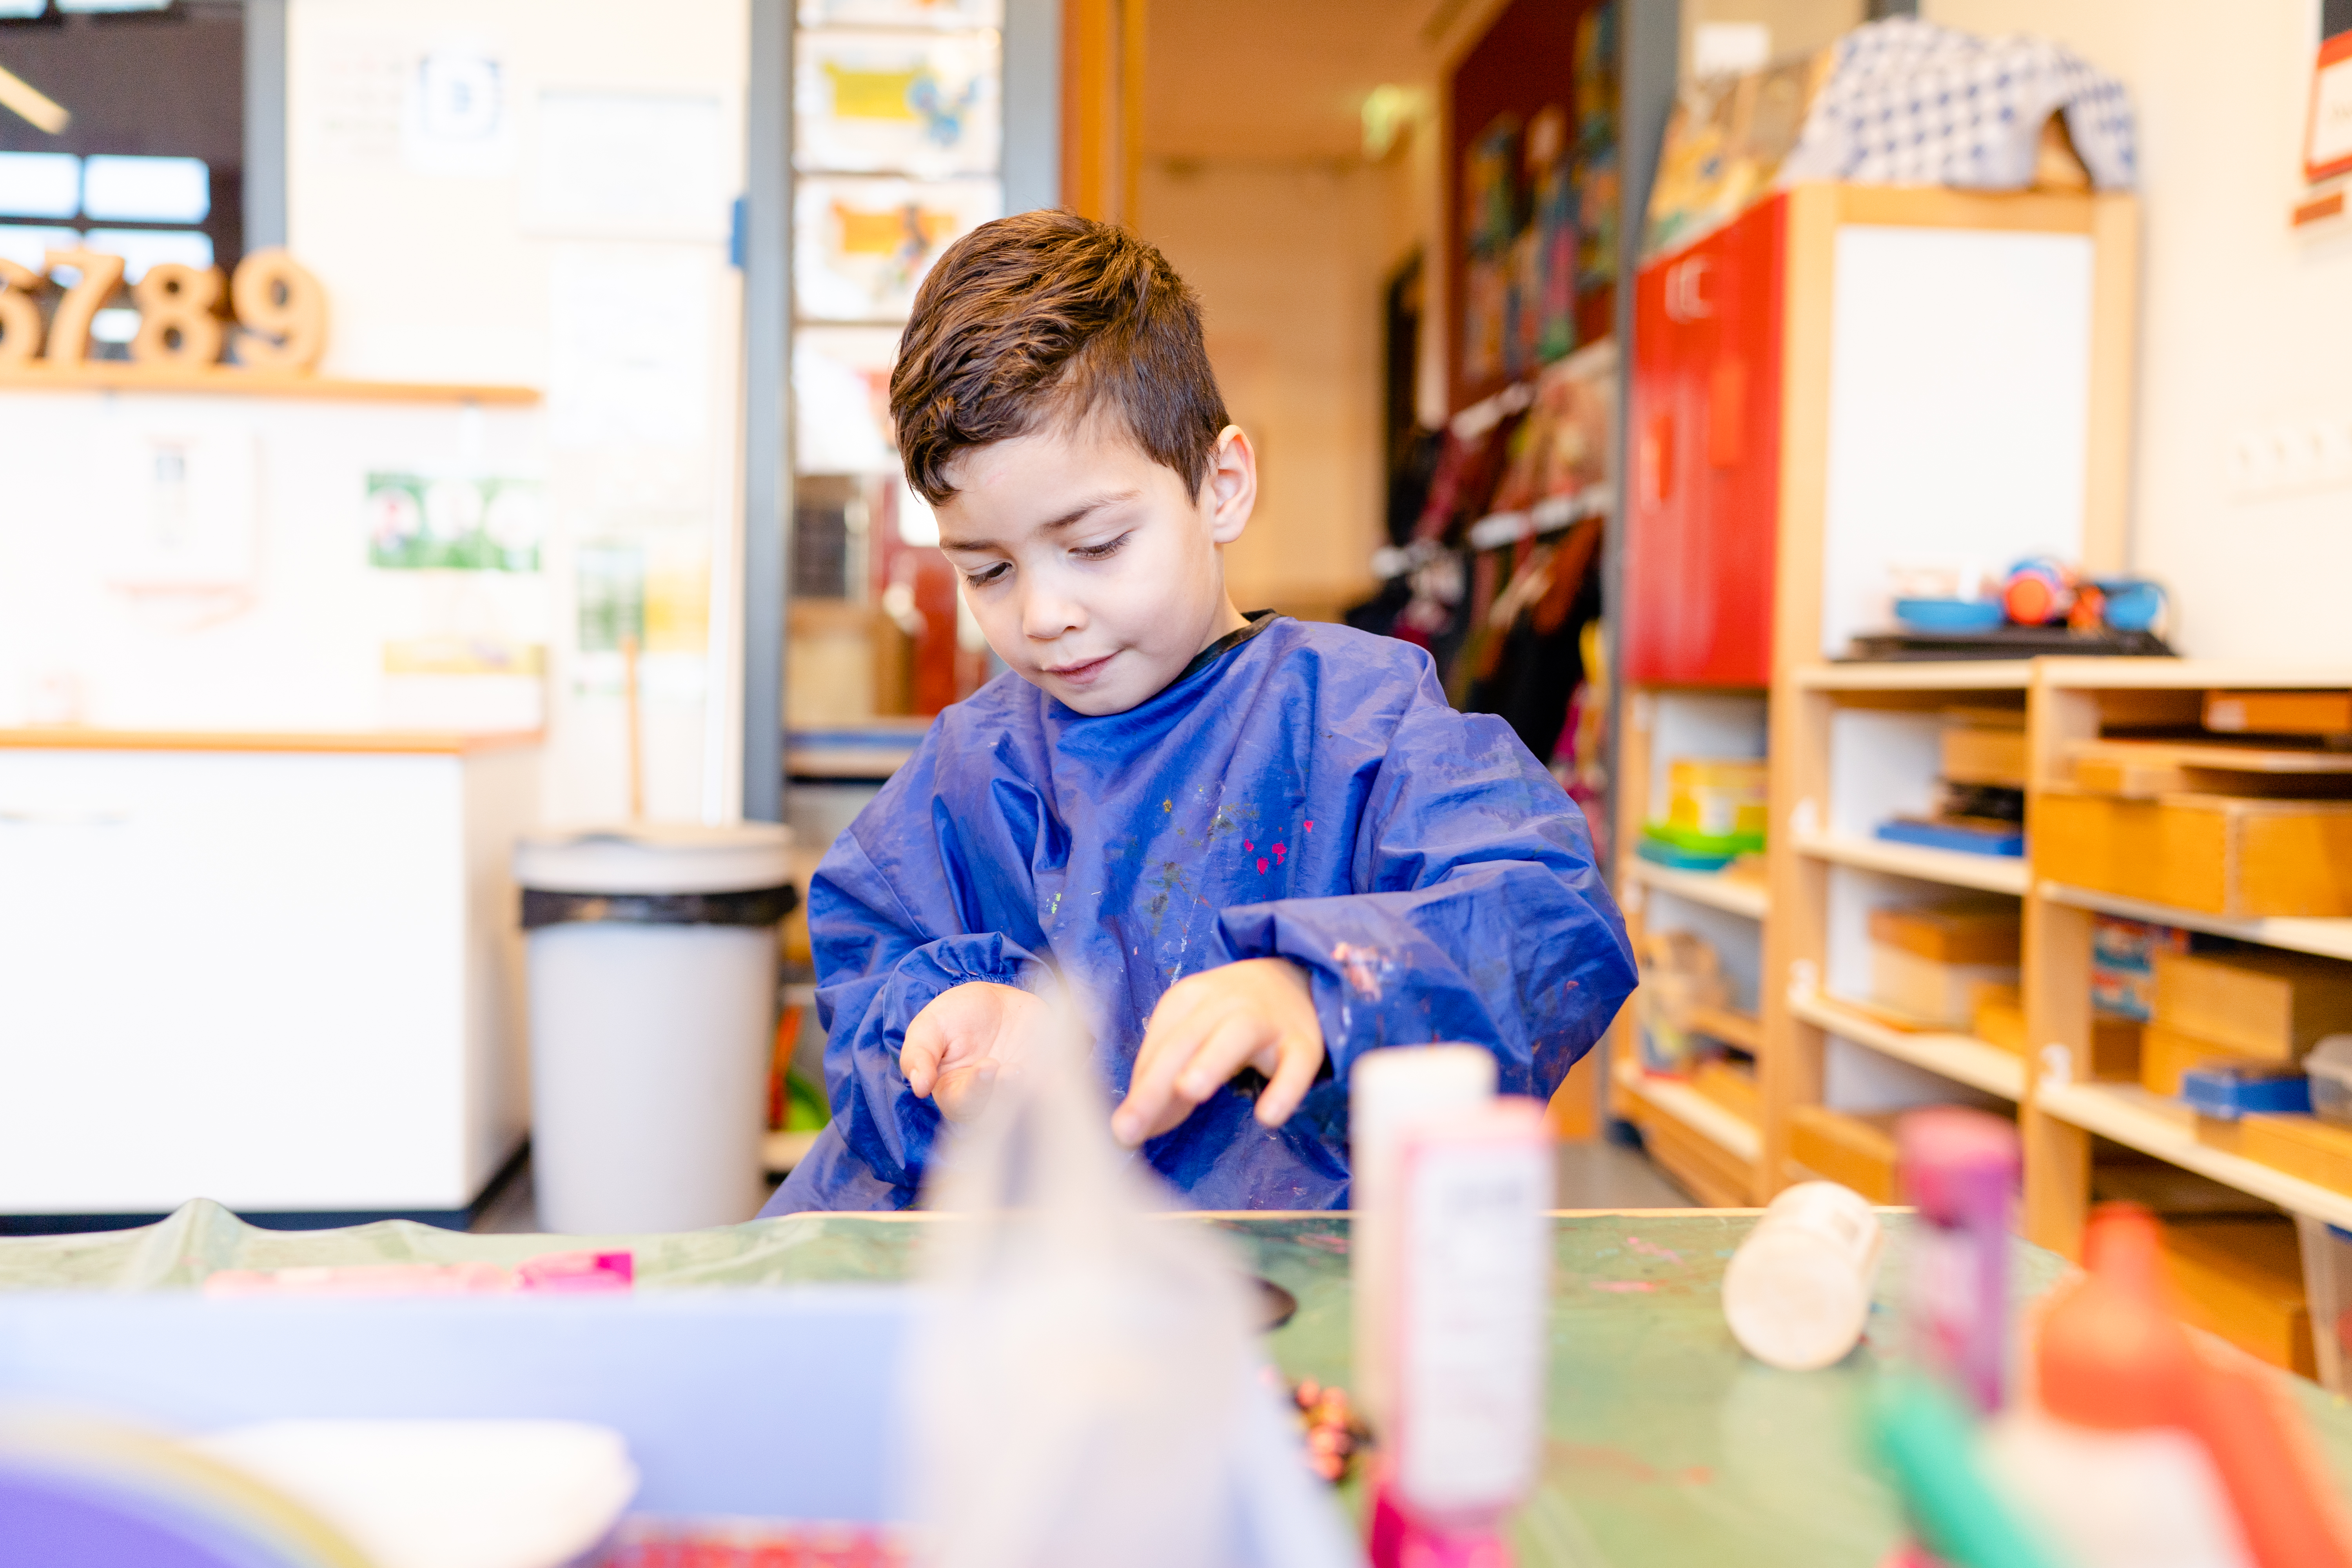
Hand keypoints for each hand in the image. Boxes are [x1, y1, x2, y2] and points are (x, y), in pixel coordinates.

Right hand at [901, 981, 1045, 1122]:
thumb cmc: (957, 1017)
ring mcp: (1018, 1093)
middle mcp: (988, 1099)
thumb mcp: (930, 1026)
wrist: (998, 1002)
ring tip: (1027, 1068)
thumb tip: (919, 1086)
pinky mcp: (1046, 1082)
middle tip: (1011, 1072)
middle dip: (1005, 1094)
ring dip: (1029, 1091)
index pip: (963, 1103)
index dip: (974, 1090)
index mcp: (955, 1092)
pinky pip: (1052, 1091)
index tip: (985, 1068)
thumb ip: (918, 1054)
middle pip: (996, 1111)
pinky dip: (1054, 1083)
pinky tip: (1052, 1068)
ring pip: (1025, 1105)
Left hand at [1112, 958, 1323, 1146]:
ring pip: (1236, 1035)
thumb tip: (1132, 1132)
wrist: (1294, 979)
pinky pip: (1297, 1065)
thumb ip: (1163, 1081)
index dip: (1140, 1087)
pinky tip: (1268, 1117)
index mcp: (1187, 998)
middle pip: (1185, 1040)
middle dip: (1155, 1084)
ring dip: (1210, 1062)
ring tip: (1189, 1092)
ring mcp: (1267, 1020)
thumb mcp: (1191, 1036)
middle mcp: (1224, 1002)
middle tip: (1129, 1128)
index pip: (1159, 1044)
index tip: (1124, 1131)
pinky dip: (1285, 1089)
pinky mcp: (1304, 1042)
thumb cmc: (1227, 1018)